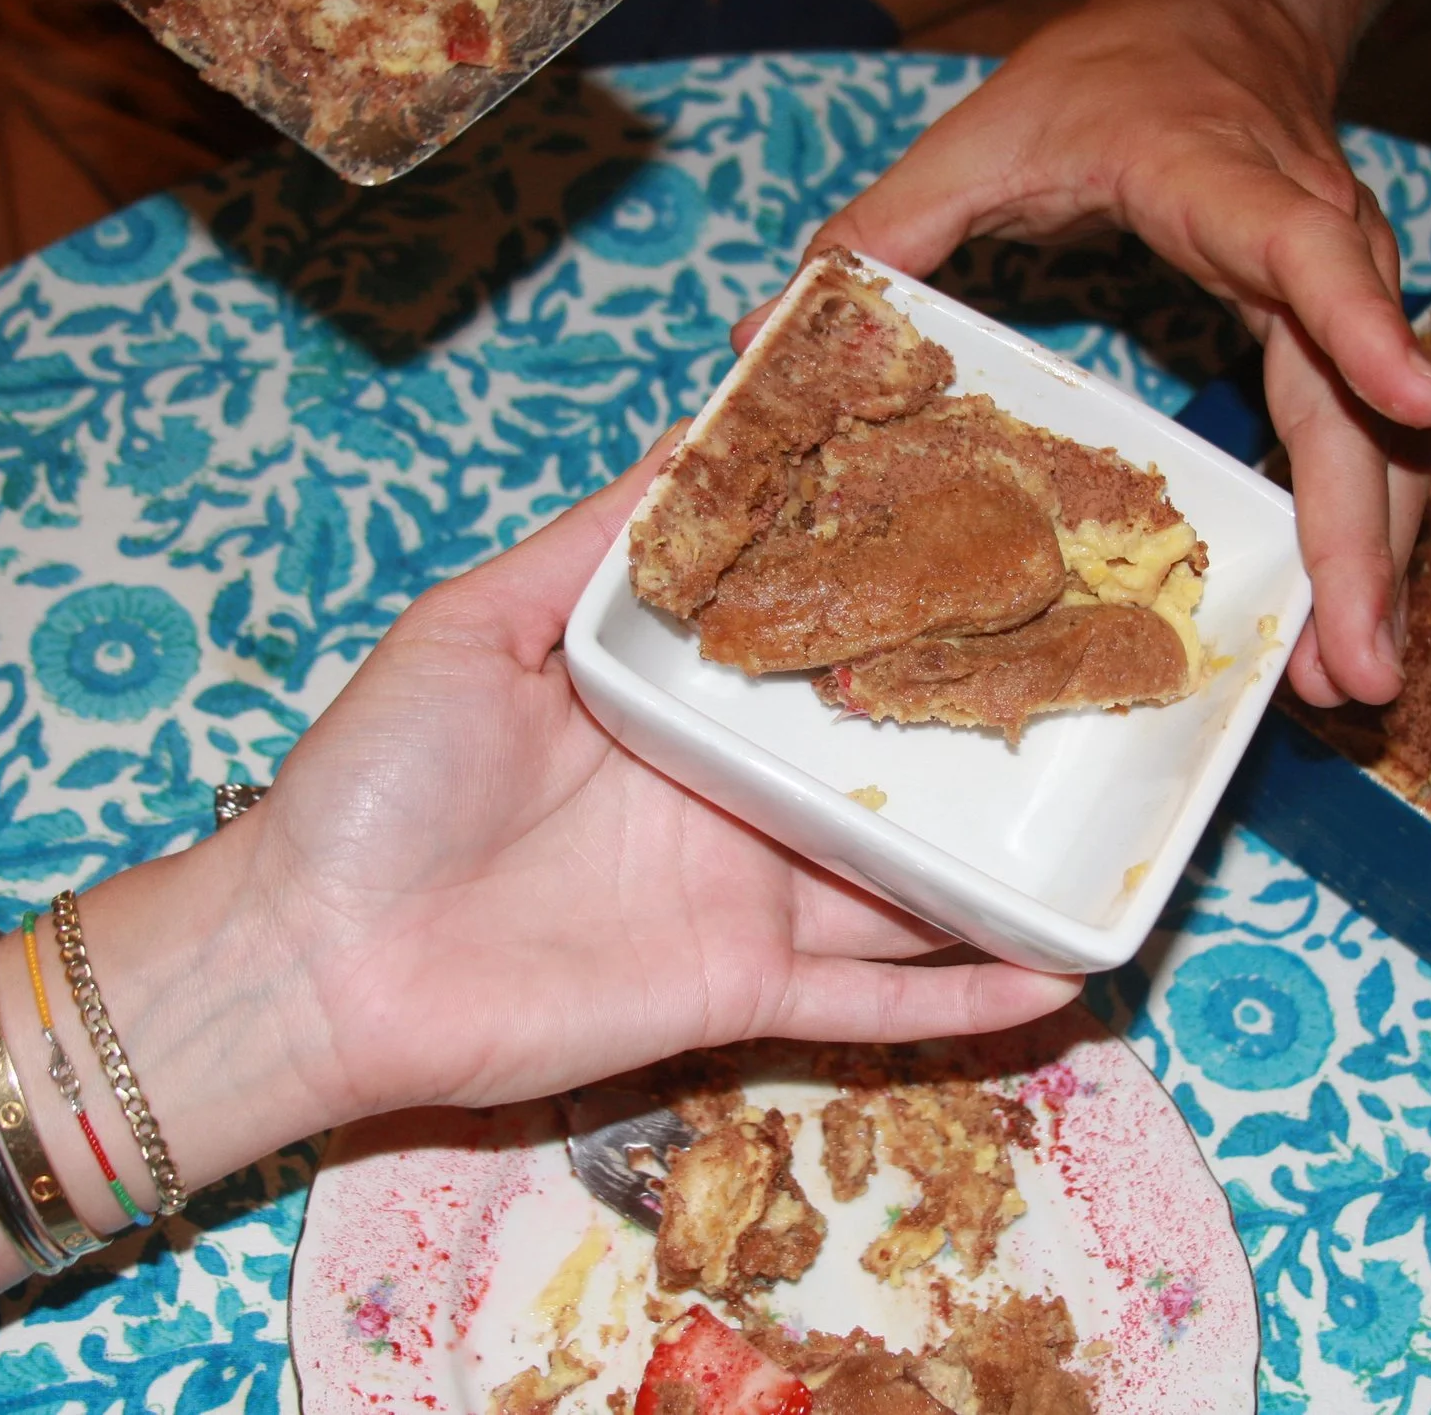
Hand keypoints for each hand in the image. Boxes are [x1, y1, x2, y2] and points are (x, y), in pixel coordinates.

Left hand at [227, 432, 1078, 1122]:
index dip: (894, 594)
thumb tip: (693, 430)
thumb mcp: (478, 624)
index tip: (990, 532)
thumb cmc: (376, 780)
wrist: (312, 959)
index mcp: (675, 700)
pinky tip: (1063, 967)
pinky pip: (874, 1000)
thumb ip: (596, 544)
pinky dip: (965, 995)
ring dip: (1001, 859)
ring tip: (1118, 815)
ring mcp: (743, 895)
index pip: (813, 641)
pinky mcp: (740, 991)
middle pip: (881, 758)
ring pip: (904, 879)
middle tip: (1100, 669)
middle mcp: (728, 794)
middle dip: (979, 722)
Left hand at [786, 0, 1430, 708]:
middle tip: (1354, 669)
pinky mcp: (1349, 336)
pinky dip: (1358, 542)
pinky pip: (1367, 446)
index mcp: (1228, 180)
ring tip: (1347, 685)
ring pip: (1385, 441)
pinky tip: (1333, 634)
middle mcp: (1318, 242)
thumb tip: (763, 331)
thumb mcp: (986, 129)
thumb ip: (884, 225)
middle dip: (1365, 538)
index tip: (1417, 403)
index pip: (1308, 254)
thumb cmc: (1118, 69)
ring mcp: (1349, 293)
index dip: (1361, 329)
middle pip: (1361, 400)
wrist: (1237, 11)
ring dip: (1373, 566)